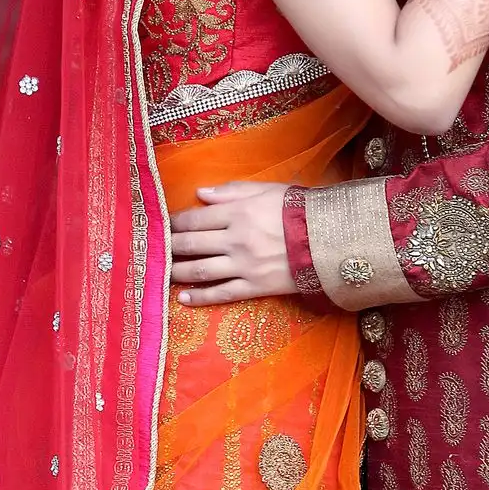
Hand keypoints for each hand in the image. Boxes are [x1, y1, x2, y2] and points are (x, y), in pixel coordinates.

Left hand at [169, 182, 294, 304]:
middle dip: (170, 246)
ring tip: (163, 272)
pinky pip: (221, 294)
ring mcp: (244, 266)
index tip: (163, 225)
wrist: (331, 241)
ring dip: (177, 271)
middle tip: (157, 248)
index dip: (174, 222)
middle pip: (192, 244)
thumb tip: (200, 194)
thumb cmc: (300, 210)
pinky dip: (199, 297)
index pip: (195, 218)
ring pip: (201, 270)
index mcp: (238, 213)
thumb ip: (231, 192)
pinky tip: (183, 298)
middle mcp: (236, 240)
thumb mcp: (267, 191)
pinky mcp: (255, 287)